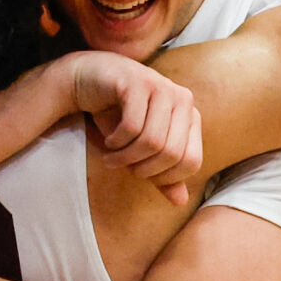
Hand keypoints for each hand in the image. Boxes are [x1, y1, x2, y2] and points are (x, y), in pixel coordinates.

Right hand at [62, 52, 201, 205]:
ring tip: (111, 156)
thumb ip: (162, 174)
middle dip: (142, 169)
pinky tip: (109, 140)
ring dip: (125, 157)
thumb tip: (180, 201)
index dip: (165, 177)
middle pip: (172, 154)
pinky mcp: (138, 82)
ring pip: (152, 142)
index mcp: (190, 115)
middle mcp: (182, 98)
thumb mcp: (142, 151)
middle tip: (122, 166)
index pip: (192, 162)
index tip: (141, 174)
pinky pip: (132, 126)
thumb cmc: (118, 116)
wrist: (88, 80)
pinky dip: (117, 142)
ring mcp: (161, 86)